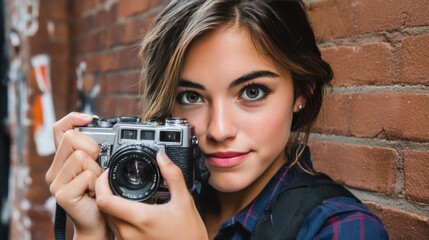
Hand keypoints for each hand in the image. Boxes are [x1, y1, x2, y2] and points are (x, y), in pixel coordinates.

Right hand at [45, 112, 110, 238]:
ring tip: (96, 184)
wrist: (98, 223)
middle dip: (92, 148)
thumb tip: (99, 128)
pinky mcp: (62, 195)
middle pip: (71, 138)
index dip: (74, 118)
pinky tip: (94, 193)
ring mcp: (56, 183)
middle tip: (98, 167)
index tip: (91, 119)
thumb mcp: (99, 167)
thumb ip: (94, 151)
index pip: (60, 129)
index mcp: (63, 160)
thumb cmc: (101, 194)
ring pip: (80, 156)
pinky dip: (97, 183)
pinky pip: (87, 175)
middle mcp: (55, 170)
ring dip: (96, 170)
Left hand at [95, 150, 208, 239]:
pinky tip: (130, 211)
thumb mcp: (184, 201)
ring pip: (108, 220)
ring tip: (121, 194)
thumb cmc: (189, 234)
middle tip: (113, 180)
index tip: (109, 174)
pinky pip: (116, 230)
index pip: (104, 201)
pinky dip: (117, 218)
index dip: (102, 184)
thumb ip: (172, 176)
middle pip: (103, 209)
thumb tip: (162, 157)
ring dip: (110, 206)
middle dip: (105, 192)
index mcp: (141, 218)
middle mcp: (129, 233)